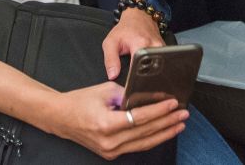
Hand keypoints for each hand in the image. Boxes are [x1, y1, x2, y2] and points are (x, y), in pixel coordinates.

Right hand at [50, 82, 186, 158]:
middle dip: (167, 122)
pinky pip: (136, 146)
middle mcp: (109, 141)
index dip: (159, 111)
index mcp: (106, 124)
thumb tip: (148, 95)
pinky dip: (151, 138)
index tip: (173, 103)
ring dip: (164, 133)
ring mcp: (110, 150)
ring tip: (179, 124)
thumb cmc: (80, 101)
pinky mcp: (111, 153)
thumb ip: (128, 93)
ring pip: (144, 143)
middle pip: (145, 132)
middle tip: (183, 113)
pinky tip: (163, 132)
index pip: (140, 117)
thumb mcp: (105, 91)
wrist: (60, 117)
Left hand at [102, 8, 164, 80]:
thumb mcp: (111, 42)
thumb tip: (113, 75)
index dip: (133, 79)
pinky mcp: (165, 49)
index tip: (130, 85)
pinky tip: (148, 67)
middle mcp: (154, 46)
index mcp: (141, 44)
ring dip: (150, 73)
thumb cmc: (124, 29)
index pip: (139, 69)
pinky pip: (161, 62)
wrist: (138, 16)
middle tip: (135, 81)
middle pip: (151, 70)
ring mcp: (162, 48)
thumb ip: (110, 60)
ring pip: (157, 67)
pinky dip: (154, 67)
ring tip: (141, 73)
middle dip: (143, 78)